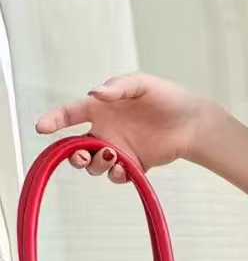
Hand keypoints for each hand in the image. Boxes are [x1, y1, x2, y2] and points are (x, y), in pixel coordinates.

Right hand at [34, 72, 222, 182]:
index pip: (70, 115)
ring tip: (114, 156)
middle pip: (77, 148)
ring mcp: (119, 150)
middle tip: (83, 155)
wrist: (192, 122)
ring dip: (98, 164)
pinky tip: (126, 170)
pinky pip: (118, 177)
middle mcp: (105, 131)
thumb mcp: (141, 83)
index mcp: (100, 109)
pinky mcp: (135, 166)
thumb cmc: (166, 97)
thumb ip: (117, 88)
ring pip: (96, 165)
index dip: (54, 120)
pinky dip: (118, 176)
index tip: (41, 128)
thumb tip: (94, 94)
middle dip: (74, 155)